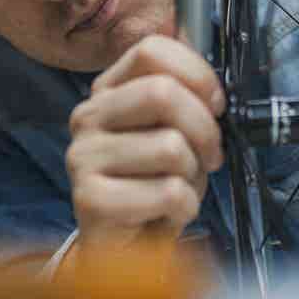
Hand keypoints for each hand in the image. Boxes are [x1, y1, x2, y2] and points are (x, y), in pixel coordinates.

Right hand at [66, 36, 224, 250]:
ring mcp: (83, 157)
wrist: (128, 248)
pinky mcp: (89, 199)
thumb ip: (187, 99)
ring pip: (171, 146)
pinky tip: (169, 212)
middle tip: (209, 155)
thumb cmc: (155, 184)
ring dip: (193, 175)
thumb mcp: (174, 131)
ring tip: (179, 187)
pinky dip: (185, 206)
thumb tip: (212, 83)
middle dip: (204, 127)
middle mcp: (88, 117)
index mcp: (109, 90)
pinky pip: (167, 191)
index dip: (197, 73)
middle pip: (163, 93)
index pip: (152, 51)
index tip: (215, 104)